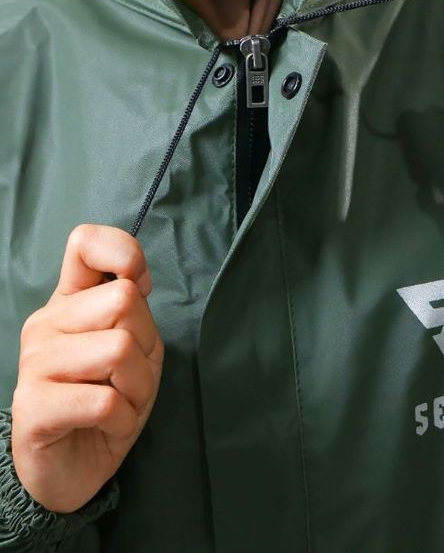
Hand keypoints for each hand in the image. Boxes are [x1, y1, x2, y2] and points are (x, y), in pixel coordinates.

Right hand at [10, 225, 163, 512]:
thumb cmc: (110, 399)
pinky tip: (110, 425)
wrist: (75, 465)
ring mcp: (34, 363)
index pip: (85, 243)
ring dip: (139, 386)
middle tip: (131, 374)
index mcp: (71, 301)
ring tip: (122, 402)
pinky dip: (124, 418)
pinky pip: (106, 400)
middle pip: (123, 300)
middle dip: (147, 343)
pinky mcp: (32, 407)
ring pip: (120, 349)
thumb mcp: (136, 347)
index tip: (139, 284)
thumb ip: (133, 309)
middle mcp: (47, 323)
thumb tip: (136, 279)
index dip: (123, 252)